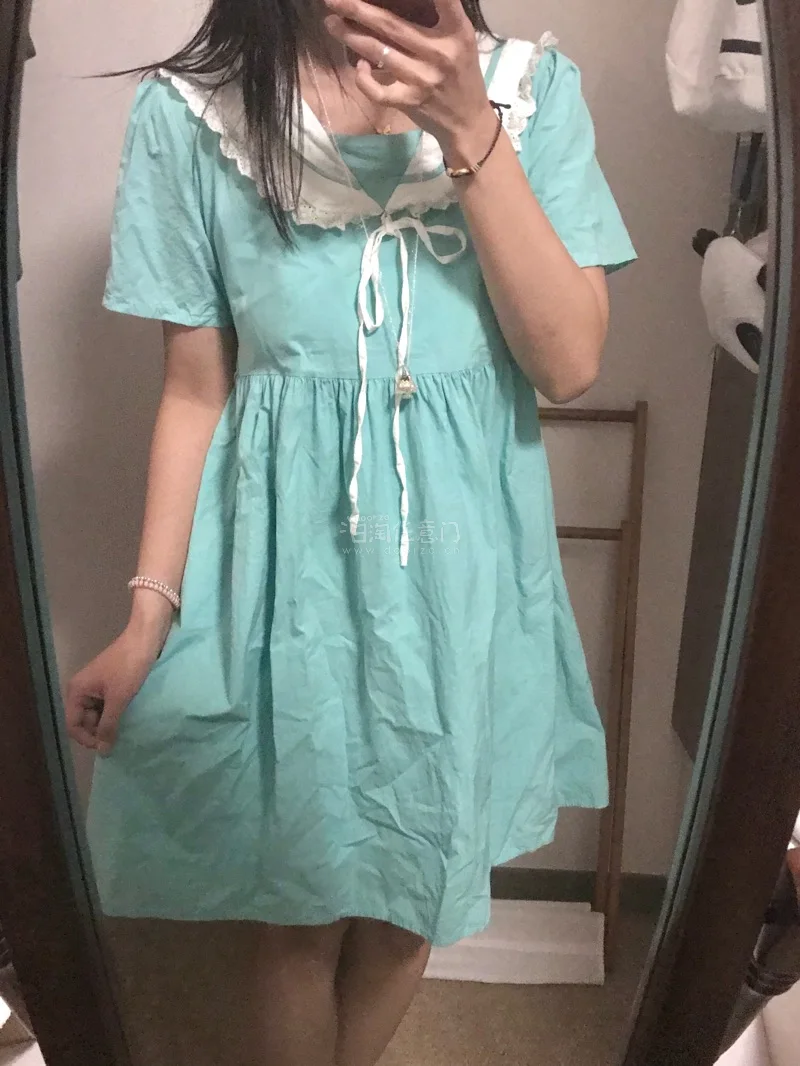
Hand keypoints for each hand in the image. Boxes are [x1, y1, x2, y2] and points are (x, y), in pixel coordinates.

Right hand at [65, 625, 164, 754]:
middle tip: (118, 738)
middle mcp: (81, 689)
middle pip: (84, 720)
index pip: (73, 725)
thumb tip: (102, 751)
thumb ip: (108, 725)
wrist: (145, 638)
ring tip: (125, 730)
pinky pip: (107, 706)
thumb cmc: (129, 667)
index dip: (87, 739)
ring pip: (97, 714)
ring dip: (109, 723)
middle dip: (98, 731)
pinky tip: (128, 718)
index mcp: (76, 691)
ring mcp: (96, 687)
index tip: (106, 746)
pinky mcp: (109, 684)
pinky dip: (115, 713)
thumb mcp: (119, 699)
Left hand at [323, 0, 497, 165]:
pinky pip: (377, 91)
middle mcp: (438, 52)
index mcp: (456, 32)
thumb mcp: (460, 39)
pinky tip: (358, 67)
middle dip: (358, 9)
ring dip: (350, 36)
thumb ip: (441, 16)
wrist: (467, 121)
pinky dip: (363, 79)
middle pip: (391, 25)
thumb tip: (396, 2)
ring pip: (378, 53)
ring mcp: (422, 79)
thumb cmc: (461, 74)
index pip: (443, 0)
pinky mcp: (409, 101)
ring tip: (331, 23)